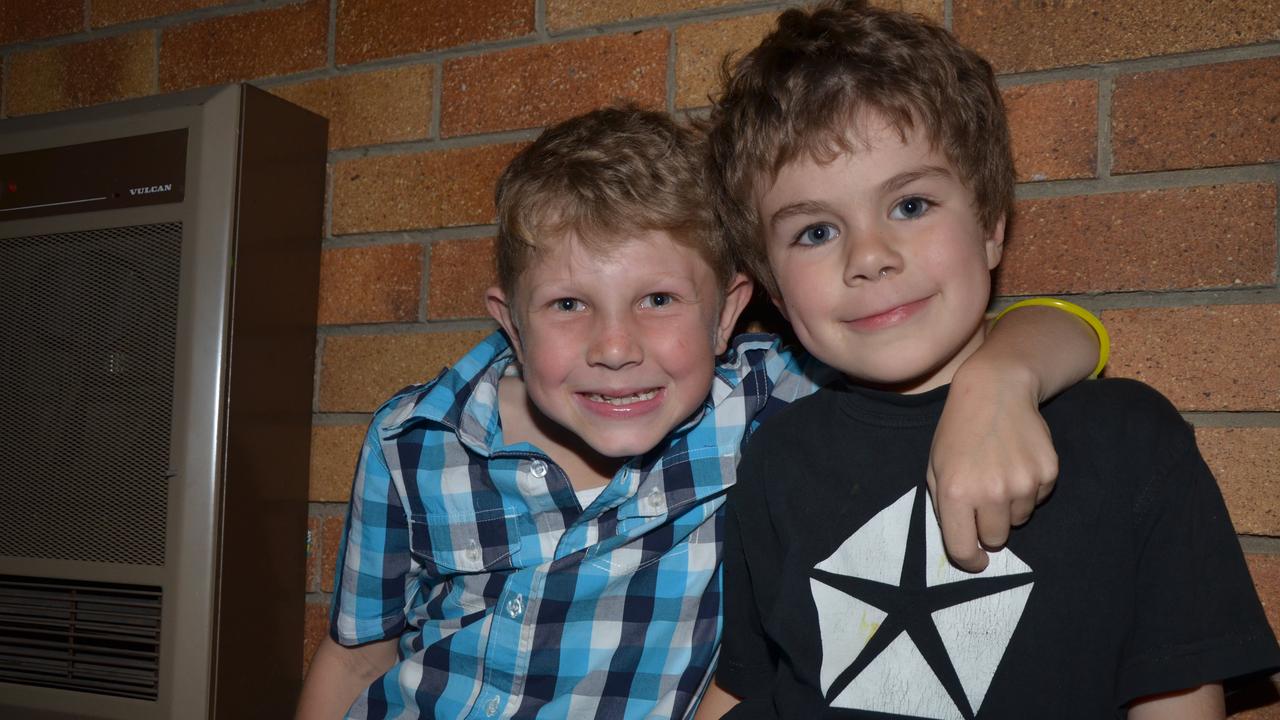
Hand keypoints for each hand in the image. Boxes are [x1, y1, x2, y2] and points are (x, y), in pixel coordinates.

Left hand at [928, 360, 1057, 571]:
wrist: (995, 390)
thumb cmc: (958, 432)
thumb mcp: (935, 467)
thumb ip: (944, 506)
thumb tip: (964, 543)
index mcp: (955, 492)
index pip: (964, 549)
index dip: (971, 561)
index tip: (977, 560)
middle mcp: (989, 492)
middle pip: (996, 539)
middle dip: (989, 527)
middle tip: (984, 500)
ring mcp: (1021, 483)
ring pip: (1019, 520)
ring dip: (1009, 506)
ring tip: (999, 472)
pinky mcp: (1047, 472)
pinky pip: (1038, 499)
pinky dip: (1029, 489)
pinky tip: (1017, 462)